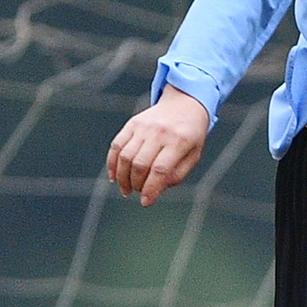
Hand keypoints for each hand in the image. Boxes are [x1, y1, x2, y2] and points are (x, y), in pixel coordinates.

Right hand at [106, 84, 209, 205]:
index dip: (151, 188)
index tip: (145, 203)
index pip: (160, 169)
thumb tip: (155, 190)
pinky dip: (112, 163)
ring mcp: (144, 127)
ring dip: (122, 177)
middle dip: (136, 184)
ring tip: (126, 189)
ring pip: (125, 156)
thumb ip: (177, 174)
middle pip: (140, 164)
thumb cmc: (191, 135)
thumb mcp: (194, 155)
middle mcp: (160, 133)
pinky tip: (114, 176)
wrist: (185, 103)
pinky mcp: (132, 124)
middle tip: (137, 192)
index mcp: (179, 141)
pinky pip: (117, 145)